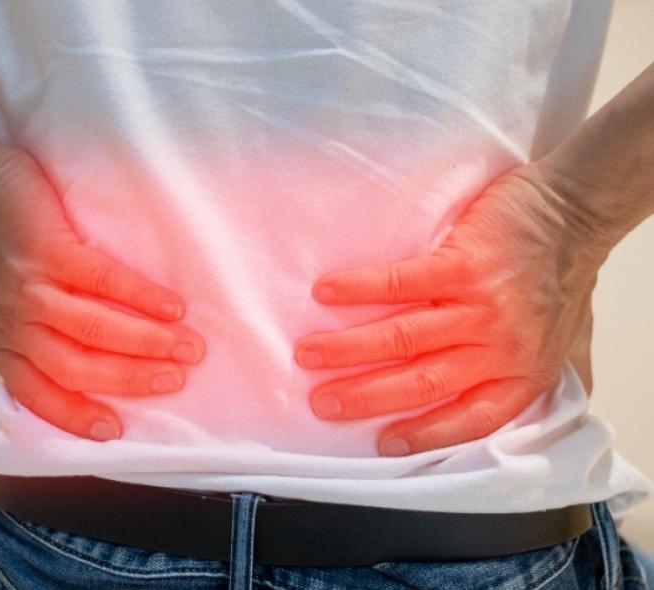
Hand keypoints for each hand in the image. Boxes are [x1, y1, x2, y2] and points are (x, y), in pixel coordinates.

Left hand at [0, 146, 205, 440]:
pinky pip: (103, 281)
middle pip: (78, 369)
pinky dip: (142, 297)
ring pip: (94, 330)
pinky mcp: (48, 252)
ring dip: (147, 343)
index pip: (38, 395)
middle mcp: (14, 326)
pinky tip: (173, 306)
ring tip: (188, 346)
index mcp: (1, 344)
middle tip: (176, 381)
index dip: (76, 417)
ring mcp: (31, 290)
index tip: (116, 431)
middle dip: (132, 380)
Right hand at [293, 163, 612, 455]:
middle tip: (321, 402)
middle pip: (420, 383)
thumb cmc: (558, 277)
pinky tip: (326, 292)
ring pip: (403, 337)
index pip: (471, 418)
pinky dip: (359, 289)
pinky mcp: (463, 265)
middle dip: (364, 397)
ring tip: (308, 354)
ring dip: (348, 348)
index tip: (382, 443)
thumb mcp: (555, 342)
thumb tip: (493, 404)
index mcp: (520, 372)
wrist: (575, 211)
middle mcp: (499, 348)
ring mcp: (480, 307)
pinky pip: (401, 283)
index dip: (424, 435)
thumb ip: (518, 373)